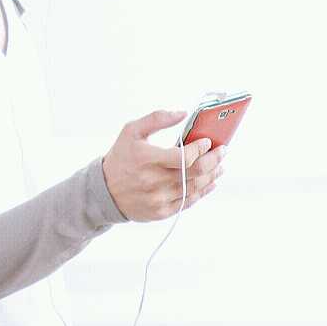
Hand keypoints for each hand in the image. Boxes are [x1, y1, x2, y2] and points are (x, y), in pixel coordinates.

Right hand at [102, 109, 224, 222]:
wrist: (104, 191)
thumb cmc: (121, 157)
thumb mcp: (131, 131)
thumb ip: (157, 118)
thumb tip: (182, 113)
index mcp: (146, 159)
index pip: (183, 156)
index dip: (201, 148)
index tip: (209, 141)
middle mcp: (153, 181)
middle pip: (195, 172)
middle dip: (214, 160)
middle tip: (223, 151)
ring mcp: (158, 199)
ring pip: (195, 187)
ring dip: (212, 175)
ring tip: (220, 166)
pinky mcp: (161, 212)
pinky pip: (188, 202)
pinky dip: (203, 191)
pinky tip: (210, 182)